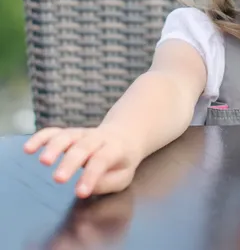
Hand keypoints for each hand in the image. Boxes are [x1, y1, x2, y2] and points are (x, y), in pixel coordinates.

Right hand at [23, 124, 141, 198]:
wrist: (124, 136)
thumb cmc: (121, 162)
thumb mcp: (124, 175)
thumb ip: (109, 183)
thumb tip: (89, 187)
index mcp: (115, 148)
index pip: (103, 160)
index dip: (91, 175)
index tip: (80, 193)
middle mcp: (97, 138)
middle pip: (84, 147)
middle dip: (70, 162)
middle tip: (58, 179)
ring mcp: (82, 134)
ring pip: (67, 136)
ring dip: (54, 147)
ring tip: (43, 161)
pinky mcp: (69, 133)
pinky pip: (53, 132)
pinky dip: (40, 138)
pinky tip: (28, 149)